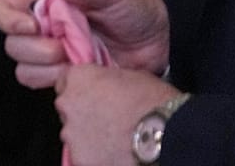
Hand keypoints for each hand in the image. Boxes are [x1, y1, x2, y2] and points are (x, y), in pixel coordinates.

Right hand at [0, 0, 170, 88]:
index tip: (33, 26)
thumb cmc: (134, 9)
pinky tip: (80, 73)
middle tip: (65, 47)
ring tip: (76, 61)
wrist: (161, 42)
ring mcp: (51, 55)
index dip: (8, 20)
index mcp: (44, 3)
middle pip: (11, 44)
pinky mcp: (63, 76)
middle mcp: (41, 29)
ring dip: (46, 68)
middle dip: (36, 49)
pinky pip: (41, 84)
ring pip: (23, 68)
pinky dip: (56, 81)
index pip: (1, 9)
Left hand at [55, 65, 178, 165]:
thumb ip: (111, 79)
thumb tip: (111, 86)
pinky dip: (96, 156)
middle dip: (85, 113)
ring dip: (90, 136)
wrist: (168, 136)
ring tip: (117, 140)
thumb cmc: (156, 104)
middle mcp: (68, 104)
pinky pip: (83, 155)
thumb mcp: (134, 76)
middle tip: (109, 120)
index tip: (93, 95)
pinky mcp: (80, 158)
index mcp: (79, 78)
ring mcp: (71, 133)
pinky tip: (117, 153)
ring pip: (74, 134)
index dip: (83, 89)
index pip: (67, 80)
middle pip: (68, 108)